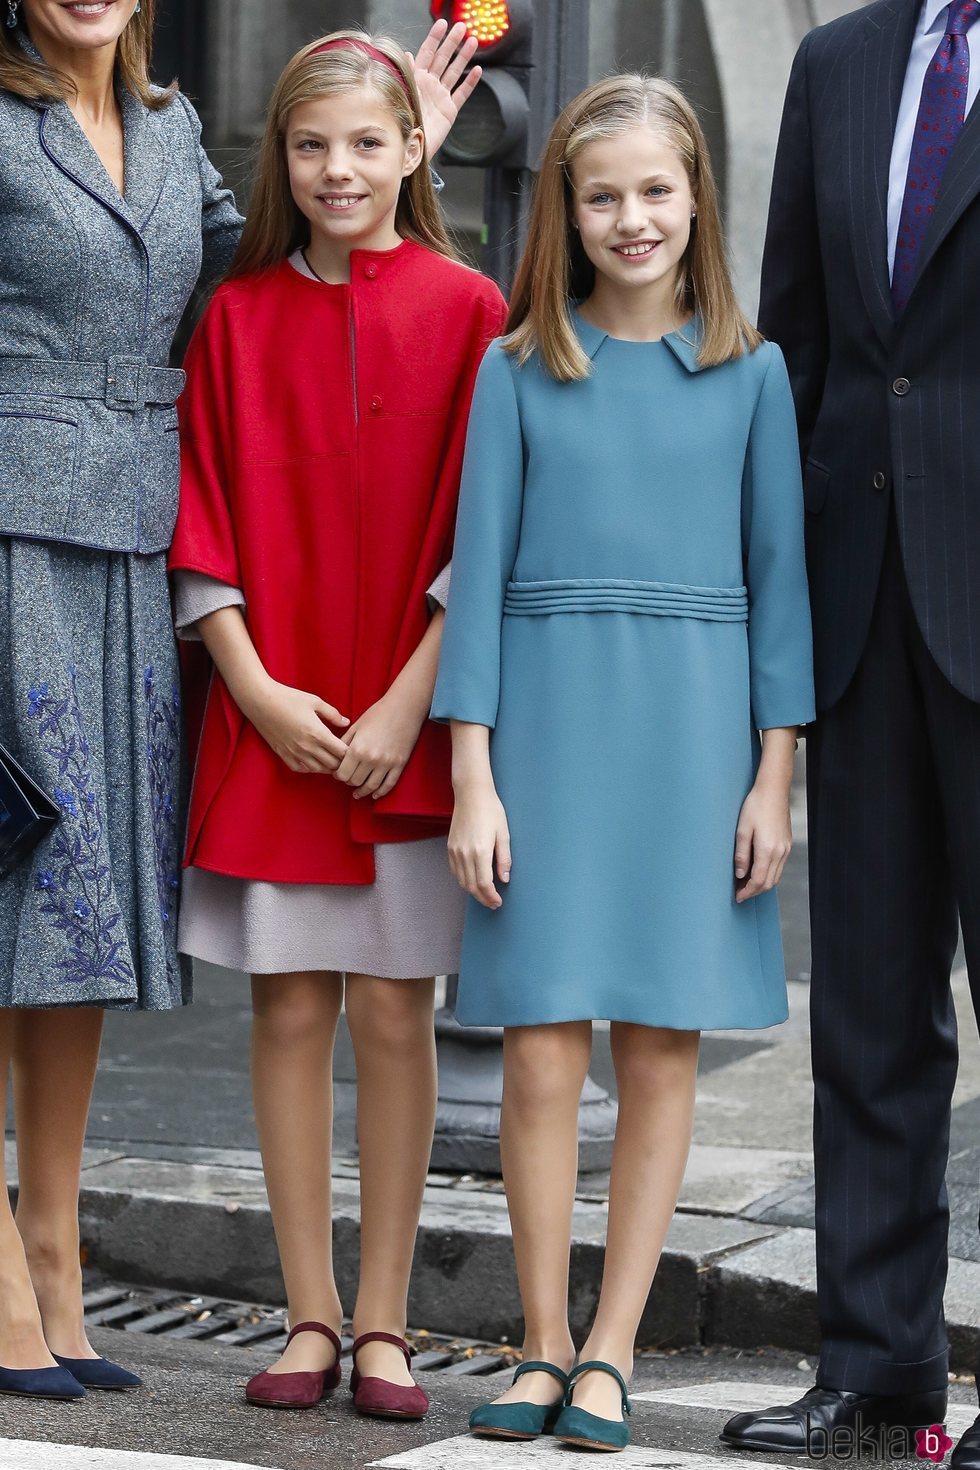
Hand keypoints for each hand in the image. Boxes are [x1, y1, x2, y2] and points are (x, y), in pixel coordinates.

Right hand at [244, 679, 349, 774]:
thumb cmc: (288, 698)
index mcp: (318, 733)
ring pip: (318, 770)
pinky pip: (300, 769)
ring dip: (327, 767)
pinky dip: (310, 768)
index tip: (353, 749)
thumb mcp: (315, 701)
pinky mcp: (283, 754)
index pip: (342, 753)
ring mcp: (294, 753)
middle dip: (342, 762)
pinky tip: (314, 762)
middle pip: (332, 764)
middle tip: (346, 758)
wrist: (260, 701)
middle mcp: (308, 747)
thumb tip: (346, 723)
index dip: (350, 753)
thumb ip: (333, 714)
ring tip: (333, 761)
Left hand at [333, 688, 426, 798]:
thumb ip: (344, 743)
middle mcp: (371, 759)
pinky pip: (389, 785)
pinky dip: (380, 792)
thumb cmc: (378, 713)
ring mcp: (387, 763)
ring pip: (371, 787)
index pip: (342, 774)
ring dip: (363, 791)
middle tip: (348, 778)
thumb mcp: (356, 726)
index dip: (338, 775)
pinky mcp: (399, 765)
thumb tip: (336, 757)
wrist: (404, 708)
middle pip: (355, 781)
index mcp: (357, 749)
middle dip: (349, 781)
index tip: (338, 773)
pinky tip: (374, 794)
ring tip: (358, 792)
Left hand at [407, 19, 481, 156]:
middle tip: (462, 27)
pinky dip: (470, 82)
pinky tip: (477, 70)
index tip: (442, 24)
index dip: (434, 38)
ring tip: (473, 42)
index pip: (427, 53)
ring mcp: (441, 96)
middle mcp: (430, 85)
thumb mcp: (402, 94)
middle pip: (443, 58)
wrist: (410, 147)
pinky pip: (462, 93)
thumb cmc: (402, 122)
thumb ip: (406, 74)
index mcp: (417, 78)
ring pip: (454, 72)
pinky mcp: (449, 110)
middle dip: (452, 42)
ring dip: (464, 57)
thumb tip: (407, 55)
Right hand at [448, 781, 510, 908]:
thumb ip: (504, 859)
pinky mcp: (450, 847)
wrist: (471, 794)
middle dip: (483, 898)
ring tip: (484, 895)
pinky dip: (463, 880)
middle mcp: (465, 854)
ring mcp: (455, 851)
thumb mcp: (504, 834)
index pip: (485, 884)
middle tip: (493, 903)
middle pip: (472, 886)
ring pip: (462, 881)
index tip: (498, 902)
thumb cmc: (491, 810)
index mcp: (480, 851)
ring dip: (473, 892)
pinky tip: (472, 881)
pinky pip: (454, 871)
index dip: (491, 897)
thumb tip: (504, 879)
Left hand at [734, 779, 791, 901]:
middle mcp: (780, 852)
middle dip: (754, 892)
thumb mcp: (742, 830)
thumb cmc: (755, 807)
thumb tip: (740, 875)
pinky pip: (779, 867)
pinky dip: (768, 874)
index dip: (747, 892)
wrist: (773, 790)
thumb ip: (741, 855)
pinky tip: (757, 871)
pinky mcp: (787, 844)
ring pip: (775, 876)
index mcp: (767, 850)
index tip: (737, 897)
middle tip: (739, 894)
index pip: (758, 880)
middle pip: (768, 883)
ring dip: (761, 884)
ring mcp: (786, 849)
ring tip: (746, 885)